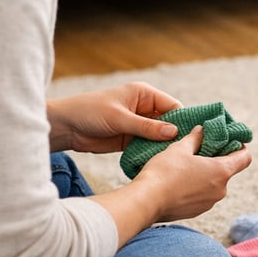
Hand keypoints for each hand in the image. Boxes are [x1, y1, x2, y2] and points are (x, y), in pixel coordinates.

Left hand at [47, 82, 181, 152]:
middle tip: (184, 151)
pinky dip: (153, 153)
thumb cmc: (90, 112)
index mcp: (144, 94)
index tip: (191, 135)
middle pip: (169, 123)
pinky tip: (159, 162)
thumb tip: (174, 132)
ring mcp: (139, 125)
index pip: (172, 106)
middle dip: (175, 135)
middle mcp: (144, 108)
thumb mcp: (120, 118)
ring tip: (173, 159)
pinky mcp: (132, 139)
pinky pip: (148, 146)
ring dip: (164, 146)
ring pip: (160, 137)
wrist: (66, 127)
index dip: (183, 119)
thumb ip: (147, 127)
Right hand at [133, 126, 251, 222]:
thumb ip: (195, 138)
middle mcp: (221, 190)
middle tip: (202, 149)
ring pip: (214, 184)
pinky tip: (180, 182)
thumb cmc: (164, 172)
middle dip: (217, 160)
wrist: (147, 201)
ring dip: (206, 175)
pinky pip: (203, 196)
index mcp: (222, 171)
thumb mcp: (180, 148)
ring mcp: (210, 203)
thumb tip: (202, 130)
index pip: (245, 158)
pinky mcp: (197, 212)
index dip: (241, 147)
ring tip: (187, 166)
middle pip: (228, 171)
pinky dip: (196, 188)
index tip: (231, 142)